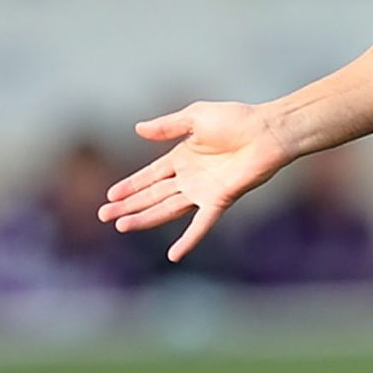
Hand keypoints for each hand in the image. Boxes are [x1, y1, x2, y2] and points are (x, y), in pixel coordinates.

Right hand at [96, 101, 295, 262]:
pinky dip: (189, 240)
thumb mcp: (195, 116)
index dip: (131, 185)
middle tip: (105, 215)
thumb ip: (168, 126)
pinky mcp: (220, 200)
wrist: (267, 132)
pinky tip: (173, 256)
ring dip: (145, 218)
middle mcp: (190, 177)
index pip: (150, 175)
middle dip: (128, 205)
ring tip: (122, 226)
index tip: (111, 195)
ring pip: (168, 209)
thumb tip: (138, 129)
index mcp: (183, 157)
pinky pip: (202, 224)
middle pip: (153, 195)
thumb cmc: (237, 119)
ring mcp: (204, 191)